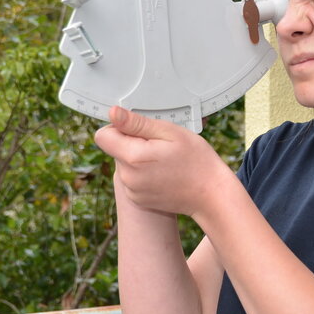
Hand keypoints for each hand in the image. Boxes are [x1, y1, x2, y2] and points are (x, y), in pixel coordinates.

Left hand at [94, 107, 231, 217]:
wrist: (211, 195)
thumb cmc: (197, 161)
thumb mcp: (170, 132)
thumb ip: (137, 123)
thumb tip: (112, 113)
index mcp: (133, 157)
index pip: (103, 136)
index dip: (119, 128)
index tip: (140, 131)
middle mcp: (127, 177)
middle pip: (115, 150)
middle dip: (132, 144)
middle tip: (161, 147)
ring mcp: (132, 191)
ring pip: (124, 165)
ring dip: (138, 160)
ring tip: (165, 162)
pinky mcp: (138, 200)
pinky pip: (132, 179)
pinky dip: (143, 174)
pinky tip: (164, 174)